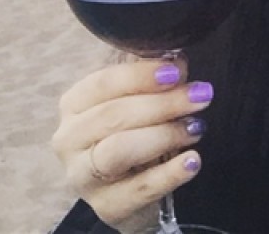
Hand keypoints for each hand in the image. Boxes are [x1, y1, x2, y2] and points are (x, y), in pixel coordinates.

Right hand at [52, 56, 212, 232]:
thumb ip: (150, 78)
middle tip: (200, 95)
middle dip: (162, 103)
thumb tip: (176, 60)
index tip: (176, 70)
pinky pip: (140, 189)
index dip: (141, 75)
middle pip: (113, 115)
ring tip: (196, 126)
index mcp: (74, 104)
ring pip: (119, 150)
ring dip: (164, 134)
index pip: (103, 83)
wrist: (130, 186)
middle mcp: (69, 140)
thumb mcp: (137, 99)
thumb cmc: (131, 130)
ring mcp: (84, 177)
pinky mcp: (107, 207)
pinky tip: (193, 160)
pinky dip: (170, 173)